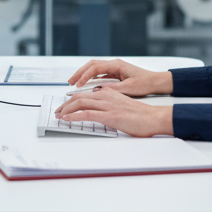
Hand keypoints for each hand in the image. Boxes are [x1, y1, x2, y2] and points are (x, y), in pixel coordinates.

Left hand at [54, 87, 173, 137]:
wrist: (153, 118)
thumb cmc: (141, 116)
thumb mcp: (122, 107)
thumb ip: (110, 106)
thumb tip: (99, 113)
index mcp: (109, 92)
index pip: (85, 94)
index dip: (72, 100)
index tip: (65, 107)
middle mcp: (106, 96)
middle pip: (79, 97)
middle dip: (65, 105)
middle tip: (58, 112)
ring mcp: (107, 105)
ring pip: (80, 103)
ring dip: (66, 110)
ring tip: (58, 115)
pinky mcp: (109, 116)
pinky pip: (86, 113)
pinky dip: (73, 116)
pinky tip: (66, 119)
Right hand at [68, 59, 171, 96]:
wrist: (156, 82)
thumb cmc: (145, 83)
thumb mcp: (129, 88)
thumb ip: (113, 89)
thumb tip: (97, 90)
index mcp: (117, 65)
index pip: (95, 67)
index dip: (84, 76)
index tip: (77, 85)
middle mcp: (114, 64)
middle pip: (91, 65)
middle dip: (79, 73)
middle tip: (70, 82)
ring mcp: (114, 67)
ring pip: (94, 68)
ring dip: (84, 75)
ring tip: (75, 83)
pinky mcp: (115, 73)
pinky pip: (99, 73)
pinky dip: (91, 78)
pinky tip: (86, 85)